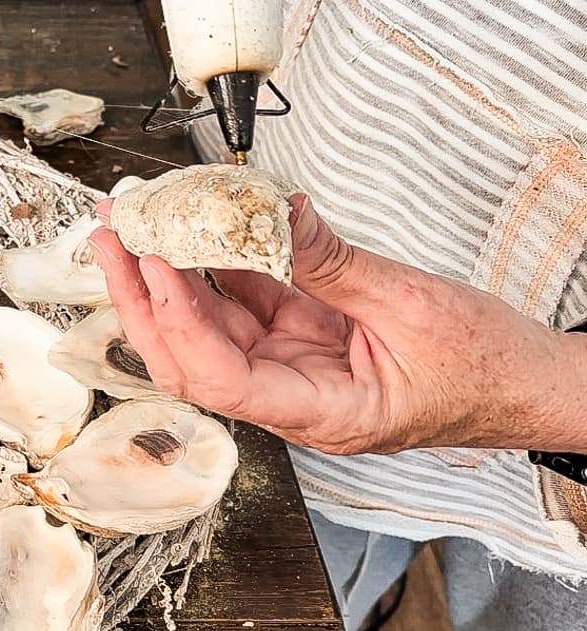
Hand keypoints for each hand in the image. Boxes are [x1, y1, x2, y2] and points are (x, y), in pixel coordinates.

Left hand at [88, 194, 576, 454]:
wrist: (517, 383)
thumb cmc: (480, 369)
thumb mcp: (409, 306)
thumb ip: (334, 264)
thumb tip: (279, 215)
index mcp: (320, 415)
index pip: (222, 381)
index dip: (180, 324)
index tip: (156, 265)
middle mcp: (291, 398)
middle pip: (192, 360)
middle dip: (143, 302)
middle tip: (112, 242)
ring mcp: (290, 369)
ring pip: (207, 332)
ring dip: (167, 282)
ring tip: (135, 228)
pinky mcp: (299, 341)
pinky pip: (244, 306)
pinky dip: (216, 270)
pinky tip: (193, 234)